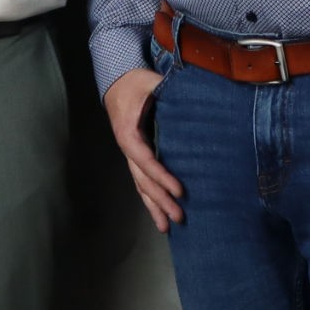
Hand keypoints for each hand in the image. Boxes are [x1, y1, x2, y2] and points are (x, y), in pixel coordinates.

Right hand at [104, 69, 183, 230]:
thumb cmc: (136, 83)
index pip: (146, 160)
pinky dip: (150, 198)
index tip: (179, 191)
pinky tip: (159, 213)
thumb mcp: (151, 82)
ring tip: (166, 227)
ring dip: (153, 206)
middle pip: (142, 180)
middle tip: (178, 217)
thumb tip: (191, 96)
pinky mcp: (136, 156)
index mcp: (129, 133)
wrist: (118, 82)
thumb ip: (167, 90)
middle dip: (160, 200)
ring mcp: (131, 155)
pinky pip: (141, 181)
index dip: (162, 177)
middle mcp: (128, 148)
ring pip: (140, 185)